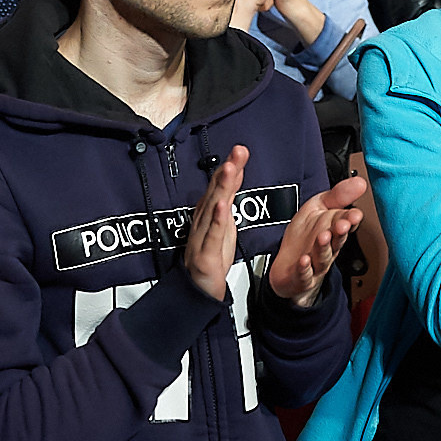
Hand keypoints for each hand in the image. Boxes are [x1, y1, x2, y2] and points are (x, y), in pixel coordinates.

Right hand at [184, 145, 244, 300]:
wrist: (199, 289)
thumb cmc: (211, 255)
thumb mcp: (225, 222)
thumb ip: (229, 196)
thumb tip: (235, 171)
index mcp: (208, 213)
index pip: (220, 187)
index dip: (230, 168)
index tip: (240, 151)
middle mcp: (203, 222)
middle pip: (216, 192)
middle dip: (227, 171)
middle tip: (237, 152)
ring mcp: (202, 237)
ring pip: (213, 209)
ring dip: (221, 188)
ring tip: (230, 169)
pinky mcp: (206, 254)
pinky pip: (212, 235)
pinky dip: (217, 220)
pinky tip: (222, 206)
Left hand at [268, 174, 366, 307]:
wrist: (288, 268)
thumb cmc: (305, 236)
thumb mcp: (319, 207)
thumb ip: (338, 195)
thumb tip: (359, 181)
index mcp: (334, 230)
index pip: (346, 223)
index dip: (350, 219)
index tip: (354, 214)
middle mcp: (328, 247)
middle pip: (337, 240)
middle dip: (340, 232)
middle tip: (342, 224)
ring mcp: (315, 263)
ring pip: (322, 256)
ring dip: (323, 247)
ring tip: (323, 237)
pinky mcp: (301, 276)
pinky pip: (304, 274)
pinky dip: (304, 268)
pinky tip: (304, 261)